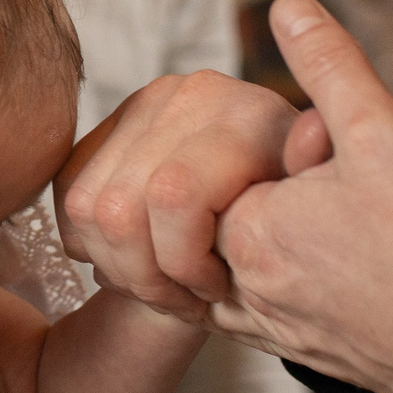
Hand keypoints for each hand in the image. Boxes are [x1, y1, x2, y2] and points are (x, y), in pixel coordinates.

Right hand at [55, 69, 299, 319]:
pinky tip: (136, 260)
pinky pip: (70, 196)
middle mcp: (190, 95)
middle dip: (146, 276)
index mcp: (246, 113)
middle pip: (118, 209)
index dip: (184, 261)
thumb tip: (313, 137)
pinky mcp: (110, 127)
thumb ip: (314, 174)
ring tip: (162, 284)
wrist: (274, 207)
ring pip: (87, 208)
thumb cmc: (298, 226)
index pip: (172, 195)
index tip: (216, 287)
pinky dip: (90, 243)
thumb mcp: (322, 214)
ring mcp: (144, 106)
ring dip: (117, 265)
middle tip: (183, 297)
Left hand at [211, 0, 392, 392]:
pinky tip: (324, 267)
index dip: (259, 152)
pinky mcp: (301, 357)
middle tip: (334, 189)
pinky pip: (256, 319)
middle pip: (216, 221)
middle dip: (261, 194)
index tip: (315, 156)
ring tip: (332, 224)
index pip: (207, 176)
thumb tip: (288, 6)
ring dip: (261, 242)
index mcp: (248, 231)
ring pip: (229, 273)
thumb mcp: (382, 129)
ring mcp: (272, 330)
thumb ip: (329, 63)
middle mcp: (244, 290)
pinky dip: (274, 287)